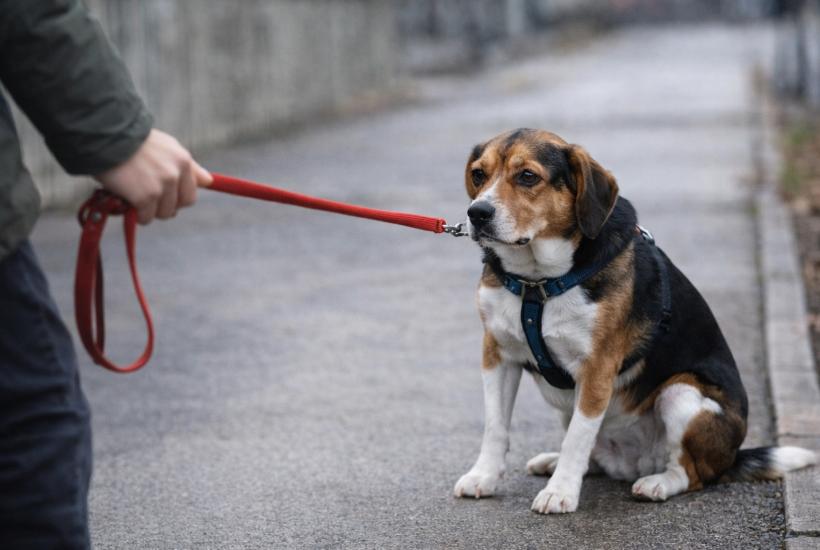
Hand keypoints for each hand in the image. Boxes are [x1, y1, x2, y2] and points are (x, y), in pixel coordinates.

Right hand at [94, 129, 211, 223]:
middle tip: (147, 197)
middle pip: (179, 206)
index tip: (163, 196)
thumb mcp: (166, 147)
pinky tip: (126, 201)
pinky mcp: (145, 197)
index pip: (191, 193)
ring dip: (149, 210)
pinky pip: (146, 217)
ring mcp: (161, 186)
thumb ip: (188, 166)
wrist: (104, 137)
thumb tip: (209, 181)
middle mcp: (176, 173)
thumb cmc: (132, 142)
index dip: (176, 198)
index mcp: (183, 161)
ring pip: (163, 213)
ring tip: (134, 195)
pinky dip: (136, 214)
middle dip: (165, 205)